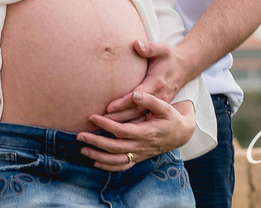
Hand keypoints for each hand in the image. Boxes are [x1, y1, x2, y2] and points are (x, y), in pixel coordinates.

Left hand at [77, 91, 194, 170]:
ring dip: (98, 156)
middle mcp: (142, 146)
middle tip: (79, 135)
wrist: (181, 133)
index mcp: (146, 133)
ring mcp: (140, 154)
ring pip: (117, 160)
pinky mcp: (139, 158)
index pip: (122, 131)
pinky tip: (95, 162)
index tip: (92, 117)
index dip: (106, 125)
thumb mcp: (164, 106)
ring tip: (83, 149)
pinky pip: (123, 166)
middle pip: (115, 148)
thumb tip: (135, 94)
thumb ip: (149, 100)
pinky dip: (108, 167)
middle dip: (96, 142)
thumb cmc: (171, 117)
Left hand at [103, 40, 188, 121]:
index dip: (123, 102)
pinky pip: (142, 118)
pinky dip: (129, 125)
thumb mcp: (163, 49)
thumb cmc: (169, 57)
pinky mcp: (157, 108)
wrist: (184, 67)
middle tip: (100, 122)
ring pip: (139, 118)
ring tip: (103, 129)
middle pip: (136, 111)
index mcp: (157, 84)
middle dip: (118, 117)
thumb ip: (150, 48)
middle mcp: (158, 97)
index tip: (109, 107)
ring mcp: (158, 105)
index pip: (138, 96)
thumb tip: (137, 44)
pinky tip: (116, 131)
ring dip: (122, 123)